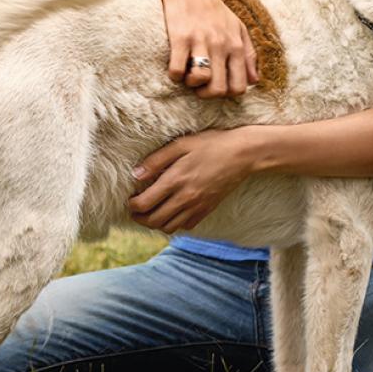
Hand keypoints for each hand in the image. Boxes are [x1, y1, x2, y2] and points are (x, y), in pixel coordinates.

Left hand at [127, 128, 258, 232]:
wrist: (243, 154)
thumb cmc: (212, 144)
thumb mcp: (181, 144)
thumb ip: (156, 160)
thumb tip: (135, 175)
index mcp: (176, 180)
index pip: (144, 203)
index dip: (131, 205)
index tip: (129, 199)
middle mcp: (185, 198)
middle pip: (154, 221)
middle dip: (139, 218)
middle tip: (134, 210)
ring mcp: (197, 206)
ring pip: (169, 227)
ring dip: (155, 223)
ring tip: (150, 212)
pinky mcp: (207, 210)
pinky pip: (186, 226)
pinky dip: (174, 224)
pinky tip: (171, 212)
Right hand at [157, 0, 258, 98]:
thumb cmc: (212, 10)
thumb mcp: (237, 28)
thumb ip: (248, 54)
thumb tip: (255, 81)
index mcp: (236, 45)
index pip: (240, 86)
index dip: (226, 94)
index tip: (215, 85)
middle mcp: (221, 44)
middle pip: (219, 89)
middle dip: (207, 94)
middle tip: (198, 86)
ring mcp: (201, 40)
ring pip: (200, 79)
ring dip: (191, 84)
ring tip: (187, 76)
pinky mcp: (181, 37)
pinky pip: (178, 69)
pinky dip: (174, 75)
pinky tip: (175, 68)